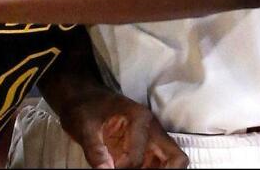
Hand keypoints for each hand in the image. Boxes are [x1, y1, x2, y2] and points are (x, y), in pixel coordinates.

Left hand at [58, 91, 186, 168]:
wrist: (83, 97)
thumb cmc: (84, 107)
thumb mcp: (84, 127)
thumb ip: (95, 151)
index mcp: (139, 118)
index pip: (137, 156)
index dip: (123, 168)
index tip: (108, 168)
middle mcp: (152, 129)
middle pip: (176, 158)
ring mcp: (152, 139)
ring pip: (171, 163)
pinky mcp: (147, 148)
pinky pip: (159, 165)